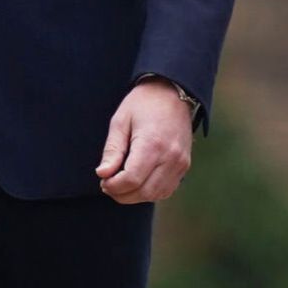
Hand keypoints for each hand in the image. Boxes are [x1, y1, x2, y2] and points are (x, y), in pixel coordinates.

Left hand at [99, 80, 196, 203]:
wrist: (173, 92)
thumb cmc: (143, 104)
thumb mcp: (120, 121)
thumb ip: (112, 150)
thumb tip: (103, 174)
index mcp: (152, 144)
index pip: (131, 179)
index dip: (113, 186)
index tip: (103, 180)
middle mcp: (170, 157)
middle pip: (143, 192)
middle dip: (122, 194)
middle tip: (108, 184)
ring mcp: (180, 163)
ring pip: (155, 195)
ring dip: (135, 195)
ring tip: (122, 183)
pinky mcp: (185, 165)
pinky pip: (166, 190)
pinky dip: (150, 192)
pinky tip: (139, 182)